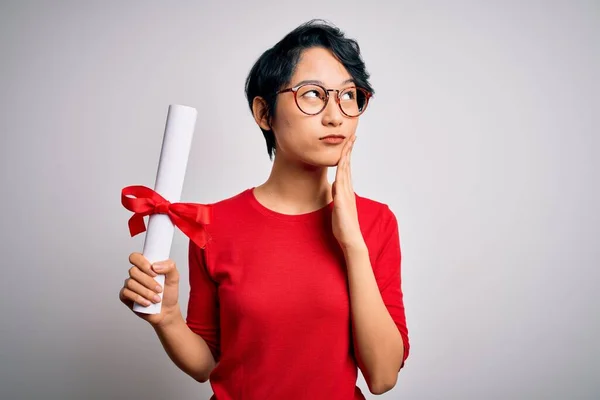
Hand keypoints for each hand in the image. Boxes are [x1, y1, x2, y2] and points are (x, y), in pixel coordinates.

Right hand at [119, 253, 180, 326]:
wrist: (167, 310)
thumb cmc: (169, 292)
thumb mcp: (174, 278)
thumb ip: (169, 266)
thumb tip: (155, 266)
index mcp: (146, 265)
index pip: (135, 257)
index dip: (142, 263)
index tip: (154, 272)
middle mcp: (136, 273)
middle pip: (133, 271)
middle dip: (148, 282)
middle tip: (159, 289)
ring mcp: (130, 284)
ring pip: (131, 283)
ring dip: (145, 292)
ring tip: (156, 299)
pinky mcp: (125, 295)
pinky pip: (126, 293)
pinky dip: (139, 298)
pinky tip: (147, 303)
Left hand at [332, 135, 364, 249]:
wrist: (351, 239)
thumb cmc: (344, 226)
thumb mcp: (337, 206)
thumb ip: (337, 194)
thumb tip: (334, 184)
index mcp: (346, 191)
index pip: (346, 169)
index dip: (347, 156)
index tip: (348, 144)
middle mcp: (347, 190)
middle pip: (348, 166)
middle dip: (349, 151)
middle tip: (352, 136)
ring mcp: (346, 195)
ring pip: (345, 172)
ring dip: (346, 157)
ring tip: (348, 144)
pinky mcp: (341, 202)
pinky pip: (341, 184)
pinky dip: (341, 172)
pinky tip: (340, 163)